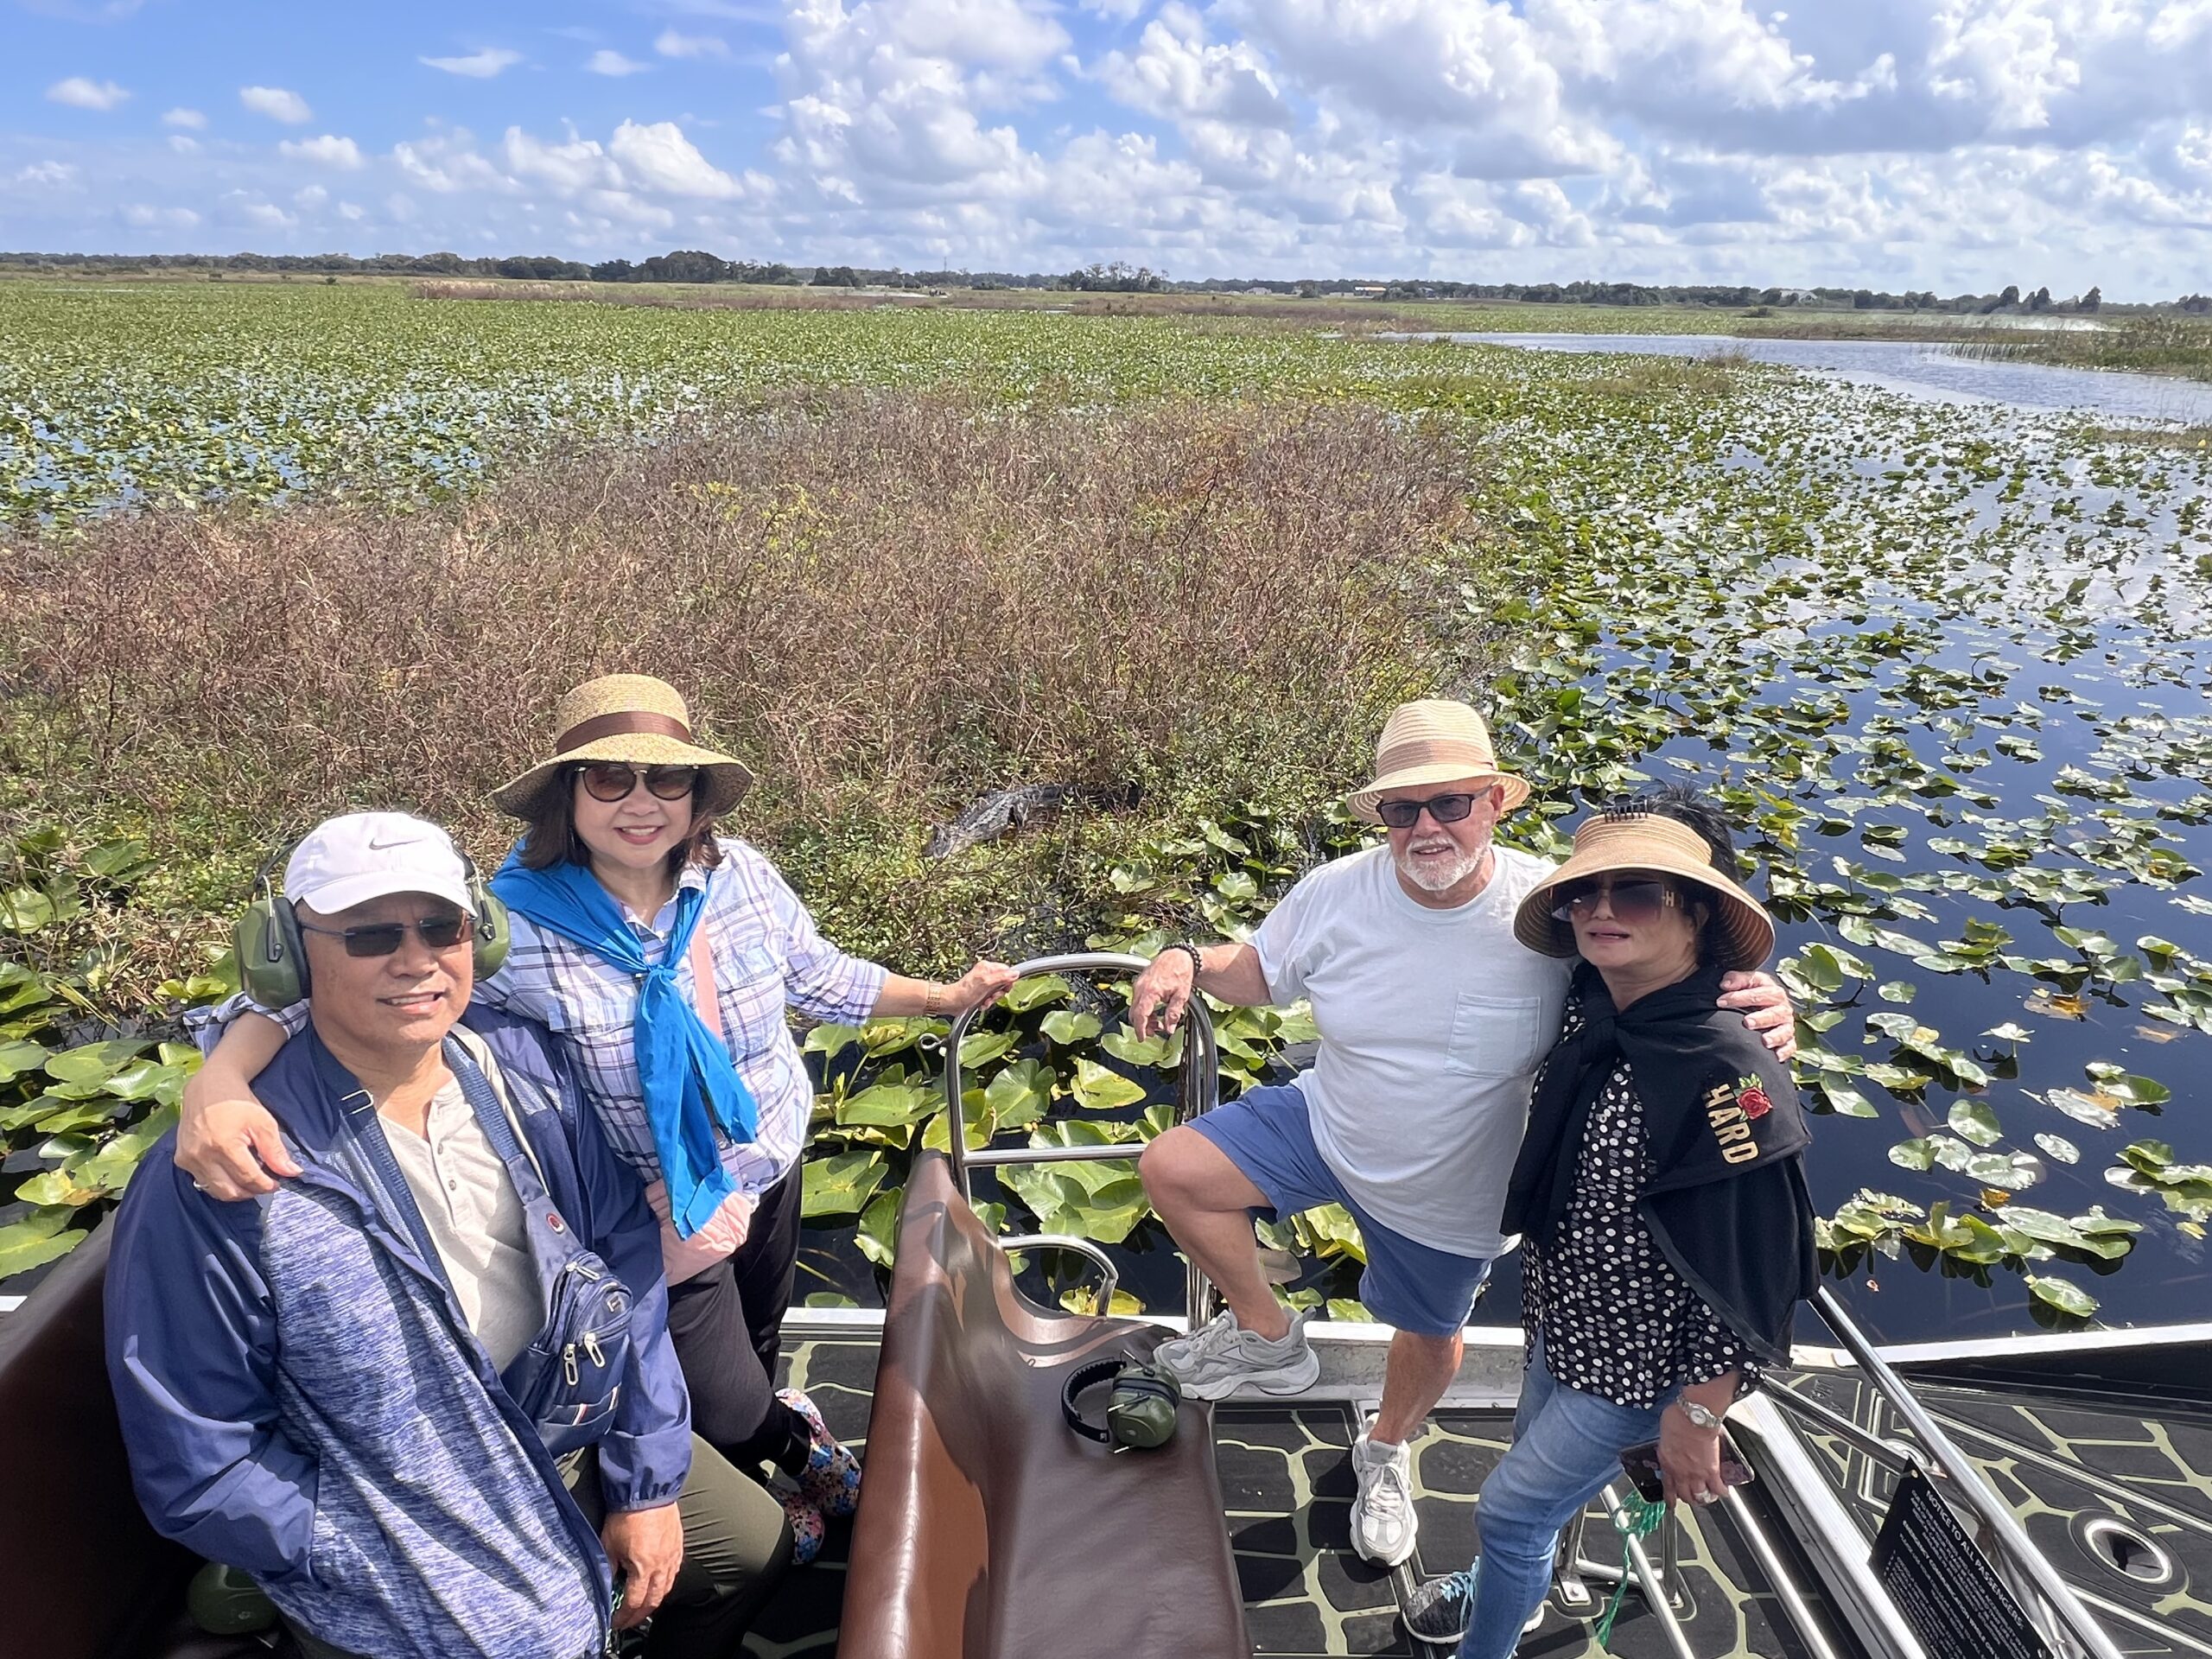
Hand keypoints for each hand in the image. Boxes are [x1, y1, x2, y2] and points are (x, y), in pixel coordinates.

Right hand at [177, 1077, 299, 1197]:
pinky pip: (202, 1180)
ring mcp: (188, 1158)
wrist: (209, 1086)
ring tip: (249, 1179)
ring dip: (235, 1190)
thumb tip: (292, 1173)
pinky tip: (231, 1172)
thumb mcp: (264, 1122)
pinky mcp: (181, 1159)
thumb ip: (276, 1151)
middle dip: (251, 1192)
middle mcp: (201, 1155)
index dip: (266, 1185)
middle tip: (264, 1184)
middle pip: (230, 1191)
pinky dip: (219, 1182)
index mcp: (224, 1145)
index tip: (277, 1183)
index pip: (248, 1178)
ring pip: (215, 1190)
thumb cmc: (239, 1102)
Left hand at [603, 1502, 683, 1628]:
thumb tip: (608, 1583)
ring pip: (667, 1587)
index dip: (624, 1616)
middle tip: (629, 1620)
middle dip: (640, 1615)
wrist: (647, 1491)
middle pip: (654, 1600)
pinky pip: (674, 1571)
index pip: (635, 1602)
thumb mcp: (609, 1545)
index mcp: (643, 1568)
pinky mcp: (677, 1545)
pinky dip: (665, 1583)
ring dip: (654, 1600)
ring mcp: (672, 1556)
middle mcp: (661, 1566)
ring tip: (644, 1606)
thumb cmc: (627, 1515)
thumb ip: (609, 1568)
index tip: (616, 1621)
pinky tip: (659, 1582)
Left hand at [947, 959, 1018, 1015]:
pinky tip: (981, 1004)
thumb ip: (1002, 978)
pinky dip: (987, 1002)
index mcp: (987, 967)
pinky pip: (991, 997)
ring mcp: (983, 983)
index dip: (1007, 982)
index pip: (1007, 971)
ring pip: (997, 991)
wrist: (952, 1002)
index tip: (1003, 989)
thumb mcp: (986, 983)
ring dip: (992, 999)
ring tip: (985, 1001)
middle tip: (991, 996)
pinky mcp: (981, 991)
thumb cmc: (964, 992)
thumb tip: (1015, 973)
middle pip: (1003, 982)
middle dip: (998, 993)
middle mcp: (986, 973)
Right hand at [1129, 951, 1195, 1040]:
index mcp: (1150, 991)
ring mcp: (1139, 984)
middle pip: (1134, 1013)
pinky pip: (1137, 1000)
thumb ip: (1173, 1013)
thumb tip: (1169, 1028)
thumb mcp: (1181, 995)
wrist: (1178, 956)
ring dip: (1144, 1017)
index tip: (1143, 1037)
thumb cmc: (1180, 971)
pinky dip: (1143, 1009)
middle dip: (1143, 1025)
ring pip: (1135, 1007)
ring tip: (1158, 1022)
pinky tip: (1155, 1011)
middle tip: (1155, 1031)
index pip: (1140, 1014)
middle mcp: (1141, 987)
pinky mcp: (1140, 983)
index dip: (1140, 1028)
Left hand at [1656, 1407, 1727, 1509]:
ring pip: (1700, 1496)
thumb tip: (1670, 1443)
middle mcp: (1681, 1472)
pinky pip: (1718, 1488)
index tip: (1671, 1503)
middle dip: (1688, 1499)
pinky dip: (1722, 1492)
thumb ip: (1668, 1444)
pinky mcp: (1712, 1471)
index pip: (1667, 1486)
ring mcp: (1697, 1474)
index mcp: (1667, 1462)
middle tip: (1691, 1499)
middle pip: (1685, 1495)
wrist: (1694, 1418)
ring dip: (1704, 1499)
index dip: (1670, 1498)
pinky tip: (1724, 1492)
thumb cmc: (1677, 1418)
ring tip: (1708, 1498)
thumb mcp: (1664, 1434)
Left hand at [1717, 970, 1796, 1062]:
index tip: (1720, 1002)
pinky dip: (1785, 1051)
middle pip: (1774, 1013)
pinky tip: (1776, 1056)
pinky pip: (1790, 1047)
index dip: (1738, 997)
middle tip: (1747, 1022)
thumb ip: (1736, 979)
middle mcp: (1782, 1008)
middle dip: (1761, 1018)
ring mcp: (1786, 1025)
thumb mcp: (1746, 983)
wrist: (1764, 1007)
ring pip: (1784, 1031)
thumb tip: (1724, 984)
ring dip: (1775, 1036)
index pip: (1758, 993)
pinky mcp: (1789, 1040)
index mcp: (1772, 992)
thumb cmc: (1752, 994)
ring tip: (1764, 1041)